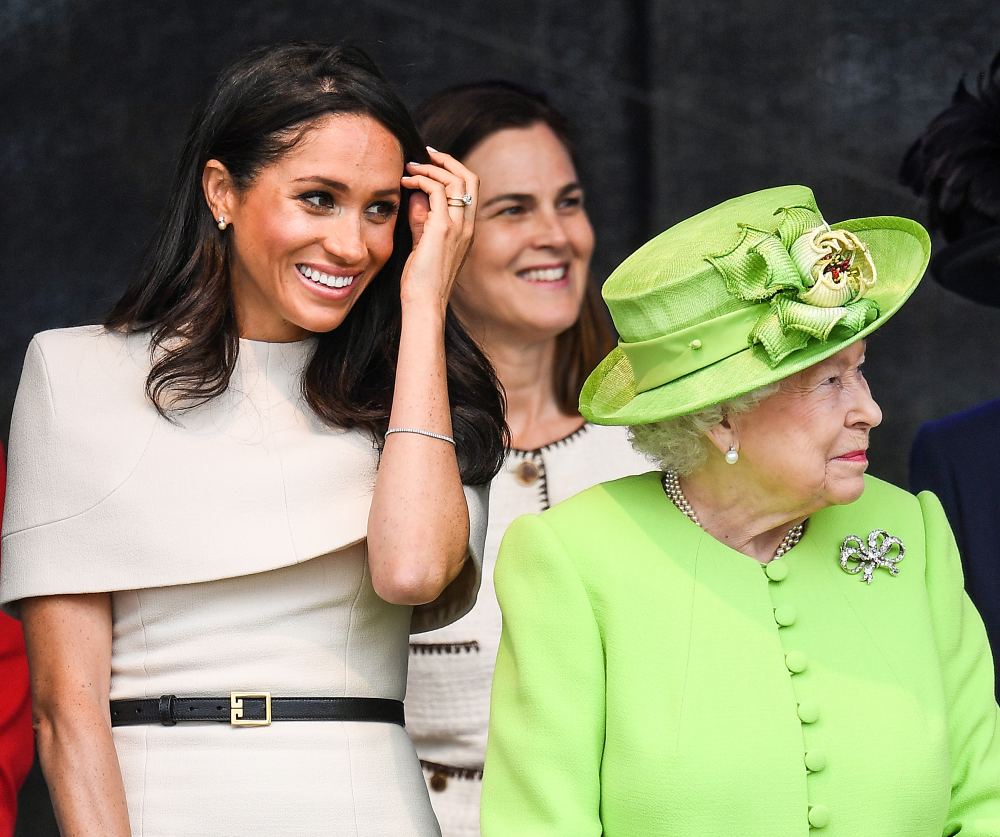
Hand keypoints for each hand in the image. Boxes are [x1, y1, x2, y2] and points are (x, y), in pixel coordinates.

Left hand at [399, 147, 477, 316]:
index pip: (469, 189)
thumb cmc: (421, 281)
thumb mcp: (423, 244)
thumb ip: (422, 220)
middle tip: (425, 154)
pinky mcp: (442, 229)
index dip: (453, 170)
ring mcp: (458, 227)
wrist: (424, 302)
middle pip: (469, 177)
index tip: (431, 162)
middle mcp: (467, 226)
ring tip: (409, 167)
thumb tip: (416, 196)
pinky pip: (436, 191)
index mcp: (466, 230)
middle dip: (446, 160)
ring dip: (430, 168)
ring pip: (454, 180)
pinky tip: (405, 181)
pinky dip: (421, 180)